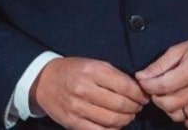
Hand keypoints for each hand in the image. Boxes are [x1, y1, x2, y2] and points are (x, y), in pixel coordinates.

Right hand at [30, 56, 148, 128]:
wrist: (44, 81)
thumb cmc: (72, 71)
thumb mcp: (92, 63)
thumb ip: (114, 75)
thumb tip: (137, 89)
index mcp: (91, 70)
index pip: (125, 86)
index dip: (139, 94)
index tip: (143, 96)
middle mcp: (84, 89)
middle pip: (120, 105)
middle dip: (134, 108)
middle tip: (137, 107)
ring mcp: (77, 107)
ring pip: (112, 120)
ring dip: (126, 119)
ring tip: (128, 115)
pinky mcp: (72, 122)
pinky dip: (112, 129)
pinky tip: (115, 124)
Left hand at [134, 36, 187, 127]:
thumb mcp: (181, 49)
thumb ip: (160, 64)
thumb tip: (141, 77)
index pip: (163, 86)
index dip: (148, 86)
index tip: (144, 82)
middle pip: (168, 104)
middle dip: (156, 98)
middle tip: (156, 90)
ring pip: (178, 116)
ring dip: (168, 107)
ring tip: (170, 95)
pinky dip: (182, 115)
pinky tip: (182, 103)